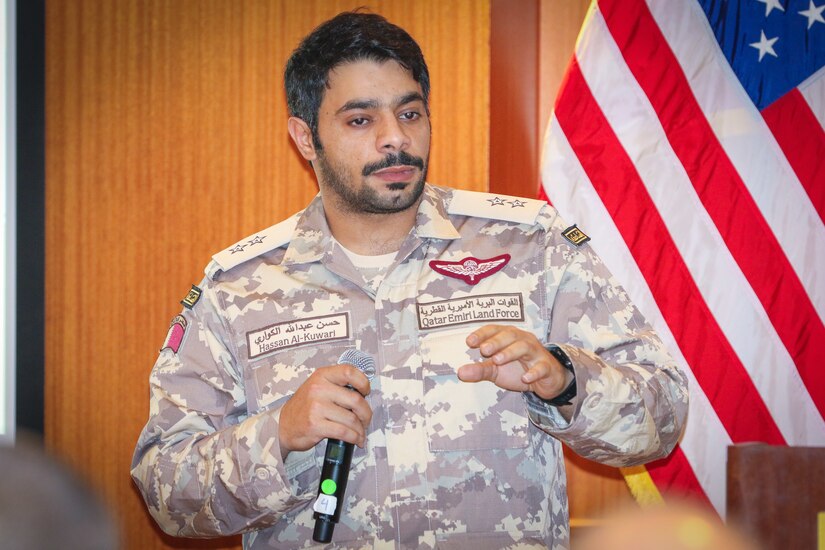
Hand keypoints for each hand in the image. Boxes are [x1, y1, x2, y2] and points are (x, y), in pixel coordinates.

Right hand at [278, 364, 372, 459]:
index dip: (363, 382)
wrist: (283, 425)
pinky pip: (343, 432)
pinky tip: (356, 440)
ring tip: (360, 433)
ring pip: (351, 419)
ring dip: (360, 429)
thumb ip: (337, 386)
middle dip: (366, 413)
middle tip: (366, 420)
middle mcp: (319, 389)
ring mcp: (317, 407)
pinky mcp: (316, 425)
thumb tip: (363, 396)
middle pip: (355, 399)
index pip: (349, 372)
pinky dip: (354, 438)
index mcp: (322, 376)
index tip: (366, 391)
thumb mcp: (317, 387)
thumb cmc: (304, 407)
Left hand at [458, 325, 572, 400]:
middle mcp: (522, 340)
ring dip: (511, 352)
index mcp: (508, 337)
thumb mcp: (496, 371)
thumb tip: (460, 372)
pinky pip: (542, 367)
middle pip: (510, 335)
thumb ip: (479, 370)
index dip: (482, 334)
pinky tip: (525, 377)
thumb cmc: (518, 369)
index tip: (469, 341)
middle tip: (484, 350)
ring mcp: (536, 352)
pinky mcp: (546, 366)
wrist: (546, 380)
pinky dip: (534, 371)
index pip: (495, 329)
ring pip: (525, 346)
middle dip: (496, 341)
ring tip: (498, 360)